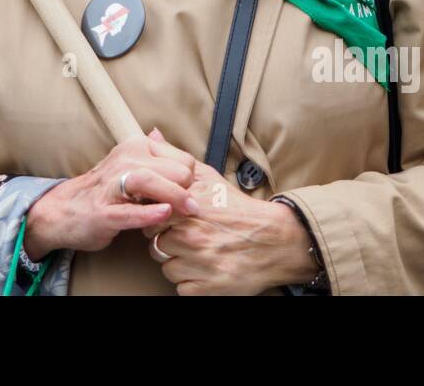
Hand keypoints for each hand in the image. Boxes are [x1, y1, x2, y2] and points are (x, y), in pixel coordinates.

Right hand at [23, 128, 197, 259]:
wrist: (63, 210)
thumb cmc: (102, 190)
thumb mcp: (126, 164)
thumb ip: (149, 154)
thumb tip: (160, 133)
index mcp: (135, 148)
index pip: (182, 159)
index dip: (189, 179)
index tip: (186, 194)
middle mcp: (124, 160)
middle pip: (172, 170)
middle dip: (187, 190)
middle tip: (189, 208)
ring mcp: (111, 186)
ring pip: (150, 182)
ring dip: (174, 196)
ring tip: (189, 210)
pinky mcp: (103, 212)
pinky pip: (130, 211)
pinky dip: (149, 213)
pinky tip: (164, 214)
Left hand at [143, 161, 317, 295]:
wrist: (275, 240)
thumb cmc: (237, 208)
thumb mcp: (208, 176)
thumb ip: (174, 157)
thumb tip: (151, 135)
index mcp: (186, 209)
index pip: (149, 217)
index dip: (160, 219)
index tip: (172, 219)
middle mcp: (190, 237)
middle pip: (154, 245)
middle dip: (167, 241)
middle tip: (190, 236)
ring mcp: (198, 264)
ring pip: (166, 268)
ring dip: (179, 262)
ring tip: (200, 252)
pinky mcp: (206, 288)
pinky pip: (181, 287)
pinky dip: (191, 281)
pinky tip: (206, 268)